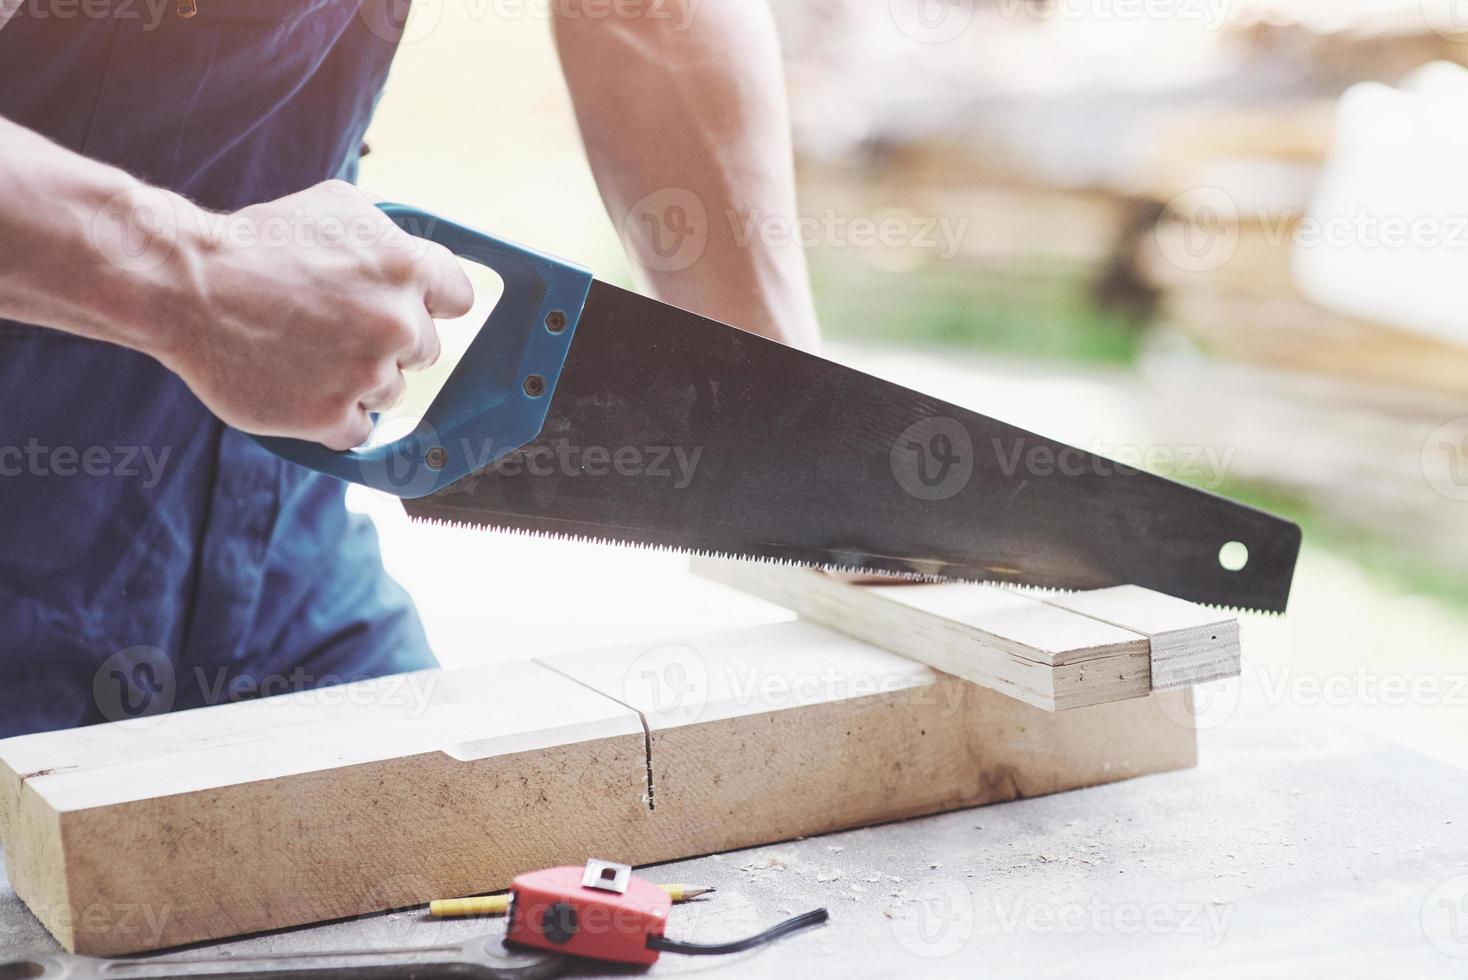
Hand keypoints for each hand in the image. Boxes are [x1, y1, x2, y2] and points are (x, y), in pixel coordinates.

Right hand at [156, 180, 473, 449]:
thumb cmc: (257, 243)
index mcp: (405, 266)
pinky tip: (302, 388)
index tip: (410, 310)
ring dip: (361, 380)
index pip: (457, 298)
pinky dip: (335, 416)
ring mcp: (366, 372)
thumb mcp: (338, 207)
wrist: (186, 285)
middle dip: (391, 343)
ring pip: (393, 391)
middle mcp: (396, 321)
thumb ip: (391, 238)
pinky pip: (360, 430)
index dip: (430, 305)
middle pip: (427, 351)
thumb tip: (422, 265)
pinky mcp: (332, 415)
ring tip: (309, 354)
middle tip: (339, 329)